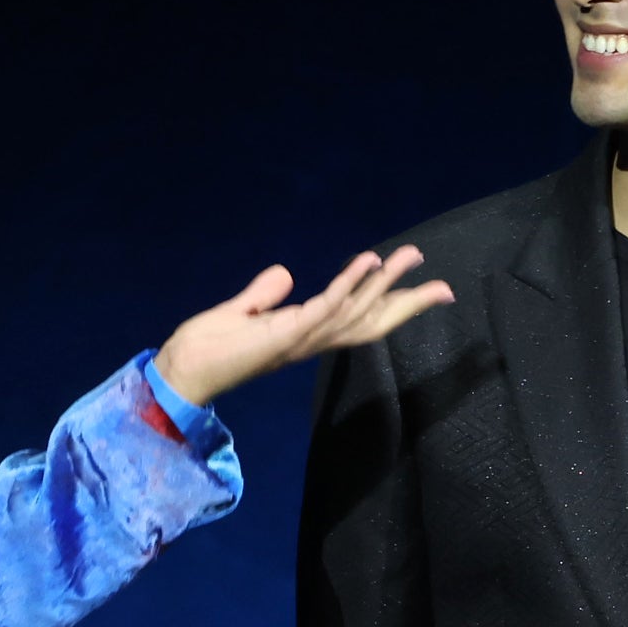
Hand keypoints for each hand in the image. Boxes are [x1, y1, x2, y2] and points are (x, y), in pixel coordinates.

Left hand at [155, 248, 452, 408]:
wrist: (182, 370)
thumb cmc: (206, 347)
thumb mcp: (242, 312)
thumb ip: (264, 294)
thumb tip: (285, 273)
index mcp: (305, 334)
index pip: (358, 319)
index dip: (391, 304)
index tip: (425, 290)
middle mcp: (311, 340)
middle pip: (372, 322)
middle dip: (408, 304)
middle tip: (445, 286)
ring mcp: (301, 338)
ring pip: (357, 311)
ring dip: (385, 283)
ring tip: (409, 256)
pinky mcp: (286, 335)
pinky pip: (326, 307)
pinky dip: (349, 283)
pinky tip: (367, 261)